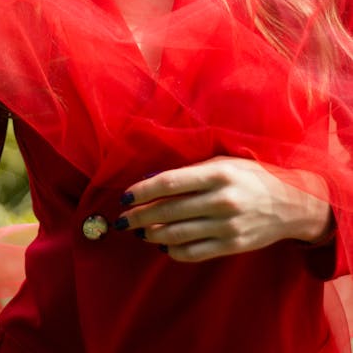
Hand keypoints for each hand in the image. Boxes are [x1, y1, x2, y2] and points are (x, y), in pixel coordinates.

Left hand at [116, 157, 331, 261]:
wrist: (291, 203)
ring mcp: (227, 225)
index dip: (143, 191)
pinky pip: (194, 252)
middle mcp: (221, 200)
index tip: (125, 197)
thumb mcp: (224, 162)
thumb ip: (192, 172)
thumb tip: (153, 182)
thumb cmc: (251, 176)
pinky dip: (173, 251)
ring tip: (140, 231)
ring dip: (152, 234)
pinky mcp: (232, 245)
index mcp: (217, 173)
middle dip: (140, 216)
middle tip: (123, 220)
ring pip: (178, 234)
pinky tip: (163, 245)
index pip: (169, 183)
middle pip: (169, 211)